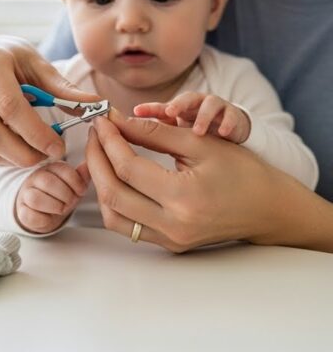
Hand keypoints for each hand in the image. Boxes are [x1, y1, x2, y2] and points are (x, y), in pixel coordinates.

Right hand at [0, 36, 99, 166]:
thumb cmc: (17, 62)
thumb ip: (64, 90)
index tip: (58, 147)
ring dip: (14, 159)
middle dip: (24, 153)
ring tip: (37, 153)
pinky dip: (2, 159)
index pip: (9, 106)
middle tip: (49, 157)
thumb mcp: (41, 67)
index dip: (36, 133)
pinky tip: (19, 151)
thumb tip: (97, 106)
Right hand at [15, 162, 89, 233]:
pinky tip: (49, 217)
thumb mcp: (73, 184)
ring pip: (35, 198)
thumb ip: (81, 176)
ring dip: (54, 206)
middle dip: (65, 195)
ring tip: (61, 209)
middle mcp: (35, 178)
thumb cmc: (60, 195)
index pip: (62, 169)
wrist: (42, 211)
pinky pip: (29, 215)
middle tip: (71, 202)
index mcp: (50, 168)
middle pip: (47, 182)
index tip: (81, 191)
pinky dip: (43, 219)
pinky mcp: (22, 211)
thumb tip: (87, 165)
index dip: (76, 182)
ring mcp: (26, 194)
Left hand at [84, 110, 299, 251]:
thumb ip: (154, 132)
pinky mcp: (167, 244)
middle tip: (96, 134)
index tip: (103, 121)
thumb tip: (117, 120)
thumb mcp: (199, 143)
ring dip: (99, 182)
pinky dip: (113, 199)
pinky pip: (125, 225)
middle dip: (96, 159)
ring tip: (101, 153)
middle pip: (111, 193)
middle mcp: (173, 225)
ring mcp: (169, 240)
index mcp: (184, 198)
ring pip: (112, 215)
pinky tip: (113, 176)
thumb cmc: (241, 172)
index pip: (127, 168)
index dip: (109, 141)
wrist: (268, 209)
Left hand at [134, 92, 250, 143]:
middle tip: (169, 113)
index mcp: (180, 110)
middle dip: (177, 104)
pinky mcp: (235, 117)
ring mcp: (217, 109)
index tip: (135, 111)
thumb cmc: (197, 134)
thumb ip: (155, 133)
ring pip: (210, 105)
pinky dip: (228, 123)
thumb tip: (122, 133)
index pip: (163, 107)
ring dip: (203, 116)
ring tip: (197, 131)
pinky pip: (233, 116)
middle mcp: (197, 106)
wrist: (231, 138)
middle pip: (186, 98)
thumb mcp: (177, 134)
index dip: (150, 108)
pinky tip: (223, 132)